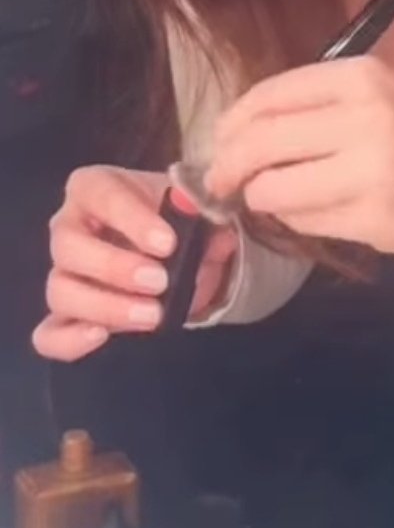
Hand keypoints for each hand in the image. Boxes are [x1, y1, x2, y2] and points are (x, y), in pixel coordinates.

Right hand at [33, 166, 238, 361]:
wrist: (182, 248)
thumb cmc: (178, 214)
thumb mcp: (195, 204)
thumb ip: (203, 211)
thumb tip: (209, 228)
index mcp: (96, 187)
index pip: (100, 194)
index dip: (130, 219)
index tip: (168, 244)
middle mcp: (69, 226)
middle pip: (67, 247)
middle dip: (115, 267)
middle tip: (160, 282)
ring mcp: (64, 273)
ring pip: (60, 290)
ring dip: (105, 306)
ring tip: (152, 315)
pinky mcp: (67, 314)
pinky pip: (49, 334)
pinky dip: (69, 340)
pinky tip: (101, 337)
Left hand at [205, 56, 393, 274]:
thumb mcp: (386, 100)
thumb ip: (321, 108)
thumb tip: (240, 133)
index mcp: (363, 77)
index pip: (267, 97)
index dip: (230, 125)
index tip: (220, 144)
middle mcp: (364, 116)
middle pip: (259, 141)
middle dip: (226, 167)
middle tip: (221, 183)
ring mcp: (370, 170)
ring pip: (272, 189)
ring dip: (261, 200)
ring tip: (275, 200)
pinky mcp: (374, 219)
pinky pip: (303, 223)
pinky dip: (295, 222)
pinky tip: (315, 215)